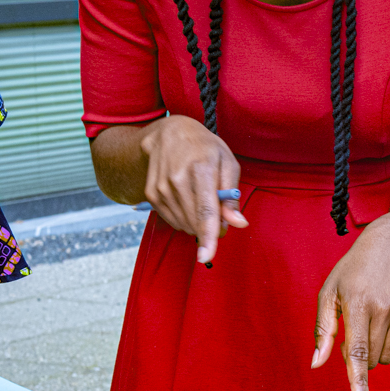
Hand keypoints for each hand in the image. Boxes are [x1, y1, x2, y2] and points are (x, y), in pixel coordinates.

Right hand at [140, 117, 247, 264]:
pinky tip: (188, 201)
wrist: (168, 133)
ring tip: (202, 199)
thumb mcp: (227, 163)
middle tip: (222, 217)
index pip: (205, 211)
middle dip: (212, 229)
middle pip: (195, 223)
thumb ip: (232, 195)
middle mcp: (177, 180)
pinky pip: (173, 221)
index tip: (206, 257)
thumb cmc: (204, 148)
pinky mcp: (151, 195)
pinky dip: (185, 219)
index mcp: (200, 169)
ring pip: (184, 225)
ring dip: (198, 223)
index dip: (208, 236)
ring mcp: (161, 188)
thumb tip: (238, 223)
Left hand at [311, 221, 389, 390]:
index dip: (359, 381)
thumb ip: (323, 331)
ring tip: (373, 320)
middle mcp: (384, 309)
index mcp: (357, 305)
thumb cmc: (353, 272)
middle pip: (372, 360)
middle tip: (356, 327)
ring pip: (388, 357)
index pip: (358, 353)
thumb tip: (317, 363)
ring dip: (377, 350)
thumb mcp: (330, 293)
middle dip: (360, 354)